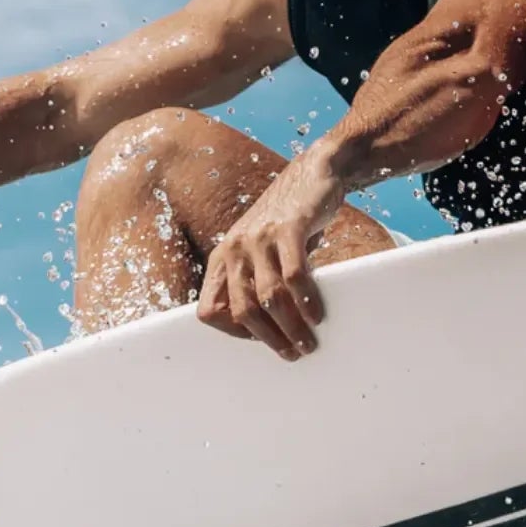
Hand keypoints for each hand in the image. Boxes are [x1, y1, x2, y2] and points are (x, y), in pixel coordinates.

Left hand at [197, 151, 345, 359]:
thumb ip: (255, 280)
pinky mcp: (288, 228)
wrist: (313, 173)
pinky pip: (293, 274)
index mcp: (222, 259)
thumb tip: (268, 329)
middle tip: (293, 353)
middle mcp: (234, 248)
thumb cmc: (288, 222)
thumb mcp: (259, 250)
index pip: (209, 311)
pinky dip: (306, 300)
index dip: (232, 334)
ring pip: (269, 297)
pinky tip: (317, 315)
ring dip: (290, 327)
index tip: (262, 342)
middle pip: (241, 310)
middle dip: (268, 338)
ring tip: (309, 343)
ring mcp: (259, 237)